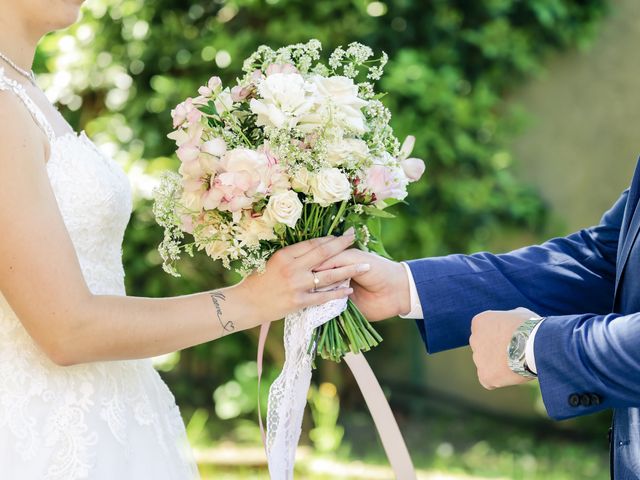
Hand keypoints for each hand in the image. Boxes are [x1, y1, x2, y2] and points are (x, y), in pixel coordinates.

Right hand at [238, 229, 370, 324]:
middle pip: (324, 253)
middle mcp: (292, 268)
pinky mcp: (299, 302)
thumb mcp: (273, 262)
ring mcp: (296, 285)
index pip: (313, 243)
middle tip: (356, 237)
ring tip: (364, 266)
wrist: (246, 304)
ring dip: (349, 270)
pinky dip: (337, 293)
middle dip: (342, 244)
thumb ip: (293, 256)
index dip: (330, 238)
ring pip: (328, 275)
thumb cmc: (258, 281)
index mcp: (285, 254)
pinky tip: (349, 290)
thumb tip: (315, 248)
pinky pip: (323, 296)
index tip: (343, 234)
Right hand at [315, 249, 410, 320]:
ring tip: (313, 290)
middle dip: (312, 279)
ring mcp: (337, 291)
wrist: (396, 292)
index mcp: (339, 261)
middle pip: (316, 277)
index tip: (301, 265)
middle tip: (307, 280)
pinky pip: (327, 306)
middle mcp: (335, 276)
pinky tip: (318, 302)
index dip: (311, 262)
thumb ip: (334, 259)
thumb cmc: (378, 270)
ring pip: (319, 292)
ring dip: (316, 292)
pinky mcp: (341, 306)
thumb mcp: (355, 258)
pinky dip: (323, 304)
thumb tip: (312, 266)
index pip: (319, 260)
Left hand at [469, 307, 538, 389]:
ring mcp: (478, 358)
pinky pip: (488, 380)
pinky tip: (511, 375)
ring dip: (497, 366)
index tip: (512, 341)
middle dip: (495, 351)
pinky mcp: (485, 375)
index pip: (484, 331)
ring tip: (517, 364)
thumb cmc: (530, 326)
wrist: (534, 343)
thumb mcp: (519, 314)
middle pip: (483, 348)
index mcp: (480, 322)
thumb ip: (509, 318)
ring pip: (485, 364)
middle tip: (514, 354)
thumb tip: (512, 320)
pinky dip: (498, 380)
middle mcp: (474, 339)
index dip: (499, 337)